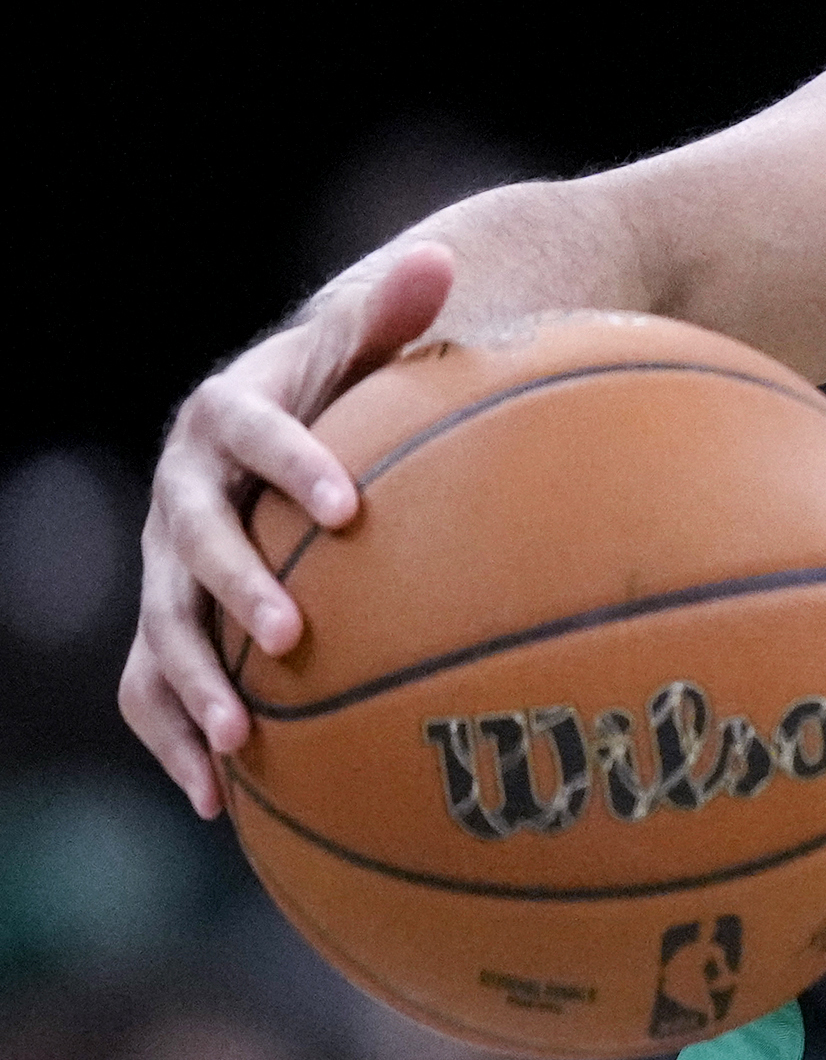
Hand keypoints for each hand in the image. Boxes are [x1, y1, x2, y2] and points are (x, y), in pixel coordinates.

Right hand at [119, 241, 458, 816]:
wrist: (271, 435)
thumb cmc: (336, 391)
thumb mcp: (362, 348)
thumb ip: (394, 312)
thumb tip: (441, 255)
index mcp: (228, 417)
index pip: (253, 431)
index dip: (294, 463)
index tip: (351, 506)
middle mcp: (181, 492)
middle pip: (191, 543)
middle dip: (234, 590)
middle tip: (290, 637)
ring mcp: (164, 563)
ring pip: (160, 628)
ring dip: (192, 686)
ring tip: (241, 743)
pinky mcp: (166, 623)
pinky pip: (150, 689)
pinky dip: (177, 744)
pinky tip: (221, 804)